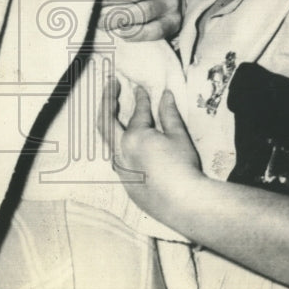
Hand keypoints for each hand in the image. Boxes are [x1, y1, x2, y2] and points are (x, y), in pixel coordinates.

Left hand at [98, 78, 201, 219]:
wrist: (183, 204)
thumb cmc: (183, 168)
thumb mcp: (178, 137)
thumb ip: (169, 114)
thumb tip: (165, 95)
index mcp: (135, 137)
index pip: (137, 112)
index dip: (141, 98)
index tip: (141, 89)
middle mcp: (122, 152)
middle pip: (105, 121)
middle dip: (107, 99)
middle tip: (111, 84)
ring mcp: (121, 169)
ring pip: (107, 141)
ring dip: (108, 122)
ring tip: (112, 110)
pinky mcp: (125, 183)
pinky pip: (115, 158)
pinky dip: (116, 143)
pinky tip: (124, 143)